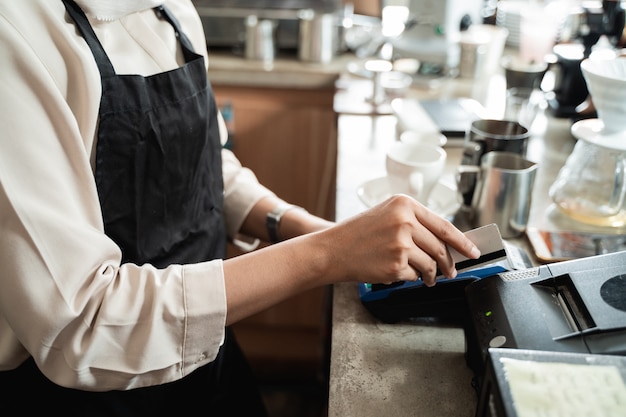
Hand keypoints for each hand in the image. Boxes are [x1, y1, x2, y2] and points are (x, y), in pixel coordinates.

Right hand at [320, 194, 479, 286]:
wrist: (332, 249)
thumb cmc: (357, 234)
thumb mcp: (386, 215)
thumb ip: (414, 223)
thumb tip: (444, 243)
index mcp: (404, 204)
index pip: (444, 225)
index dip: (462, 241)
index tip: (473, 251)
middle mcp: (404, 221)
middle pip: (440, 247)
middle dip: (449, 264)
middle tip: (450, 272)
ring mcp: (401, 244)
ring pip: (430, 265)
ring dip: (431, 275)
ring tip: (425, 278)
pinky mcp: (395, 265)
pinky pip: (414, 276)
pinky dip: (410, 278)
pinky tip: (397, 272)